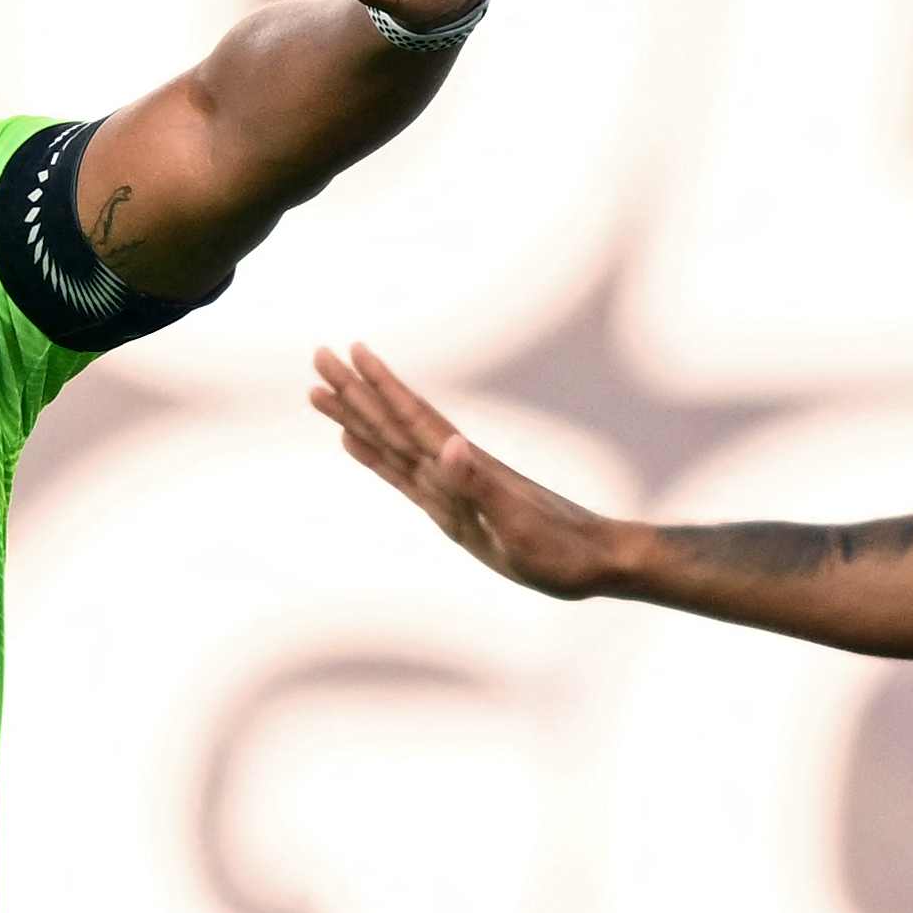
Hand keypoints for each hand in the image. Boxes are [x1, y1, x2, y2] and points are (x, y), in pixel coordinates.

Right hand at [310, 343, 604, 592]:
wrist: (593, 560)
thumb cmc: (560, 549)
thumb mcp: (519, 525)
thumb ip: (481, 486)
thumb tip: (449, 445)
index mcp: (463, 469)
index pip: (411, 420)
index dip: (381, 387)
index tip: (351, 353)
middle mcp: (452, 469)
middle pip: (393, 421)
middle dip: (356, 390)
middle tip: (319, 355)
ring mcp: (450, 486)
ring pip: (392, 442)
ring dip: (359, 416)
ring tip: (326, 392)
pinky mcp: (452, 508)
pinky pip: (404, 474)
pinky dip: (376, 455)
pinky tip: (358, 442)